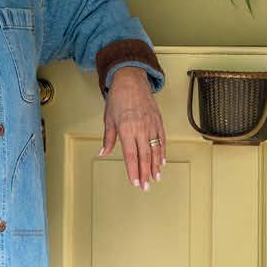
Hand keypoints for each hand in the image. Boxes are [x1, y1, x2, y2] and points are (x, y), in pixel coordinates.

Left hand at [100, 69, 165, 189]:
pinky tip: (162, 161)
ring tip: (156, 177)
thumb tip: (103, 153)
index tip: (135, 182)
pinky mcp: (158, 121)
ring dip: (156, 166)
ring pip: (156, 150)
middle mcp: (140, 129)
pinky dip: (163, 152)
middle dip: (145, 173)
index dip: (133, 171)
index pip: (131, 156)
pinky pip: (162, 140)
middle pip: (144, 156)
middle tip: (146, 186)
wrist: (131, 80)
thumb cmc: (118, 98)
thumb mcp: (109, 119)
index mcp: (126, 129)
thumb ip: (108, 139)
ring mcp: (151, 125)